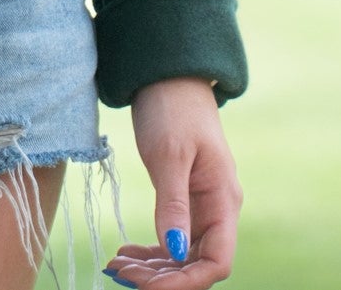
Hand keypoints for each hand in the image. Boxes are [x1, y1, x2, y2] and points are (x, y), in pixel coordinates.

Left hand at [105, 76, 240, 286]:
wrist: (168, 73)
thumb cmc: (173, 107)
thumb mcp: (169, 154)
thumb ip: (174, 204)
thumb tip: (176, 252)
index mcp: (223, 199)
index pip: (217, 261)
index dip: (186, 281)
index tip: (149, 286)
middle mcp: (217, 207)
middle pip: (197, 262)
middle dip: (162, 276)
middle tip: (121, 273)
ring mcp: (201, 204)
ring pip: (182, 253)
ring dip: (153, 266)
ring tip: (118, 265)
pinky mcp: (184, 197)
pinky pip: (173, 236)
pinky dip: (152, 249)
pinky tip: (128, 251)